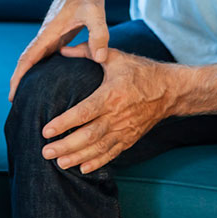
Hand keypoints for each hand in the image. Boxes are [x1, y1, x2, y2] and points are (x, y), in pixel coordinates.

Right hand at [9, 0, 108, 100]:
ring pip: (36, 58)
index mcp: (50, 31)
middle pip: (27, 61)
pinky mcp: (58, 35)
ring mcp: (51, 36)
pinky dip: (41, 68)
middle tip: (15, 102)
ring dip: (29, 75)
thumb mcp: (95, 12)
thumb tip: (99, 59)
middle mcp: (46, 35)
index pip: (29, 57)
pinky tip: (47, 81)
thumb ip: (98, 34)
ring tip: (28, 97)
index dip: (19, 75)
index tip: (12, 93)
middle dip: (19, 80)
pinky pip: (46, 55)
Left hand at [41, 43, 173, 172]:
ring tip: (59, 163)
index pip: (84, 112)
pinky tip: (82, 169)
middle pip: (89, 135)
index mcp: (112, 95)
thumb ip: (87, 51)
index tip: (46, 130)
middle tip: (46, 152)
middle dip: (66, 146)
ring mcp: (125, 130)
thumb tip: (62, 49)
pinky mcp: (130, 138)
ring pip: (99, 148)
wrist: (170, 90)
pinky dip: (97, 163)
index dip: (64, 123)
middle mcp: (118, 116)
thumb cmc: (140, 71)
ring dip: (78, 158)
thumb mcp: (116, 57)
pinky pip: (112, 154)